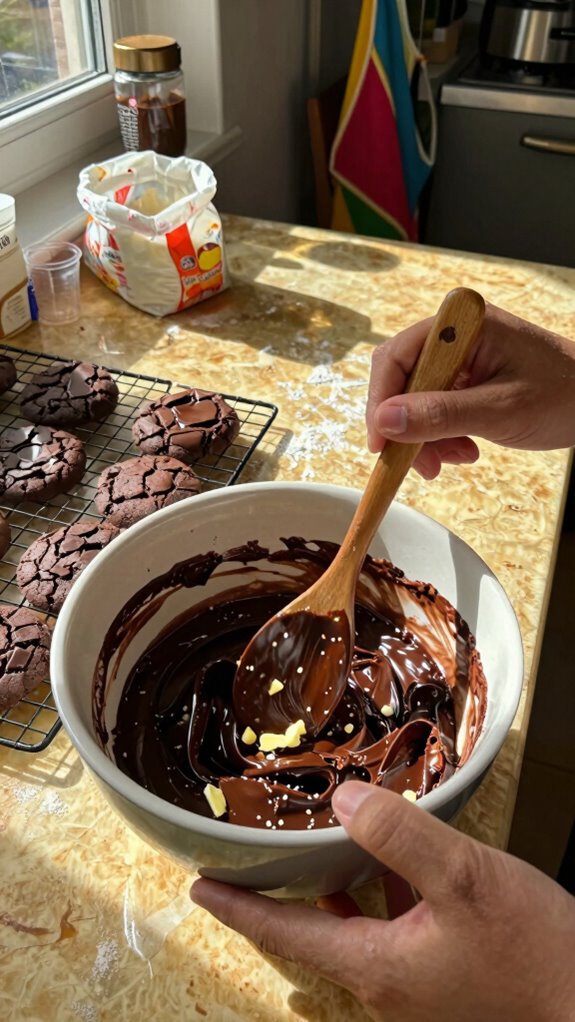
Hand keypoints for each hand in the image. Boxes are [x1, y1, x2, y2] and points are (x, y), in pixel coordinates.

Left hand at [190, 782, 574, 1021]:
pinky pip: (391, 930)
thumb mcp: (466, 880)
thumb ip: (401, 838)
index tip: (200, 889)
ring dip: (329, 893)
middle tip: (249, 864)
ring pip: (353, 931)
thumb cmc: (536, 953)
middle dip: (278, 898)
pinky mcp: (441, 975)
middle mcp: (387, 984)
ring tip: (311, 852)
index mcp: (378, 966)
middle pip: (312, 934)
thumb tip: (342, 804)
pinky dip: (378, 895)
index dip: (239, 908)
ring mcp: (415, 984)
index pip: (287, 933)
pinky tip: (392, 865)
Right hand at [366, 303, 574, 478]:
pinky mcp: (467, 380)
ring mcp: (462, 358)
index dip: (382, 402)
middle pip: (402, 380)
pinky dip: (441, 436)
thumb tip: (385, 422)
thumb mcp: (499, 410)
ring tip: (452, 460)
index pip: (398, 356)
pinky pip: (434, 409)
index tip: (380, 443)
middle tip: (417, 463)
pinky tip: (463, 451)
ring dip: (424, 437)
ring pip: (414, 400)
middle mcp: (457, 335)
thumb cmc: (564, 396)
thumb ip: (440, 415)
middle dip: (406, 426)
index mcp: (464, 325)